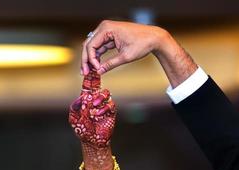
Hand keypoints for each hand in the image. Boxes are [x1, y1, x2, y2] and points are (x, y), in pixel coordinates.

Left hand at [68, 70, 115, 147]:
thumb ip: (75, 107)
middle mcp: (95, 100)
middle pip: (97, 85)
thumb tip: (81, 97)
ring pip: (105, 93)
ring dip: (99, 97)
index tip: (89, 69)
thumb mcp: (74, 118)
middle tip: (96, 72)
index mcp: (85, 100)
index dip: (88, 78)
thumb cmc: (82, 130)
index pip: (87, 86)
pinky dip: (104, 108)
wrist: (92, 141)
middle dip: (97, 78)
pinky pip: (110, 105)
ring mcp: (103, 105)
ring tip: (93, 105)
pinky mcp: (110, 112)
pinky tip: (98, 114)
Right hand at [81, 20, 197, 87]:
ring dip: (90, 58)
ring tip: (89, 71)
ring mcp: (107, 31)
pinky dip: (97, 56)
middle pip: (89, 45)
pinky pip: (100, 46)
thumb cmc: (142, 44)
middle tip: (84, 72)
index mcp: (107, 29)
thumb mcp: (125, 57)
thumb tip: (99, 71)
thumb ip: (110, 64)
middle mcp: (105, 27)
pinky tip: (96, 65)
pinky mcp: (110, 36)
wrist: (154, 38)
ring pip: (93, 46)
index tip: (95, 70)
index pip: (91, 45)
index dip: (90, 59)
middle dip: (86, 59)